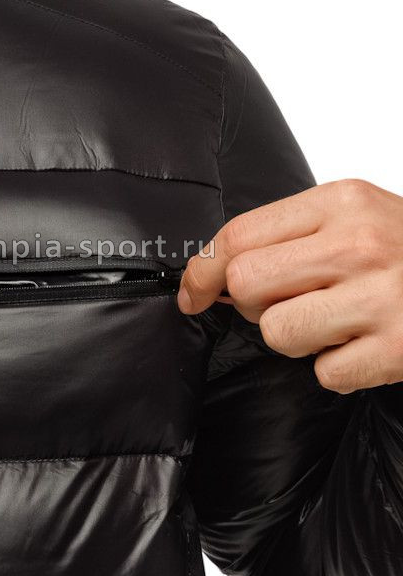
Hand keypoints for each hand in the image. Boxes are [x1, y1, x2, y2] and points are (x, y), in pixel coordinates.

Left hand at [177, 179, 402, 393]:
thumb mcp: (356, 215)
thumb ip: (290, 234)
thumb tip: (213, 271)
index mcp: (342, 202)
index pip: (239, 236)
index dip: (202, 269)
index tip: (193, 291)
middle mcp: (360, 245)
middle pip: (246, 284)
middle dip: (250, 304)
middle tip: (285, 301)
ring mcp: (381, 298)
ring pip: (277, 332)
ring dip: (296, 337)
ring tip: (336, 321)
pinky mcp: (397, 350)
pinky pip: (324, 373)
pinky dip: (338, 368)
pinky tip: (366, 344)